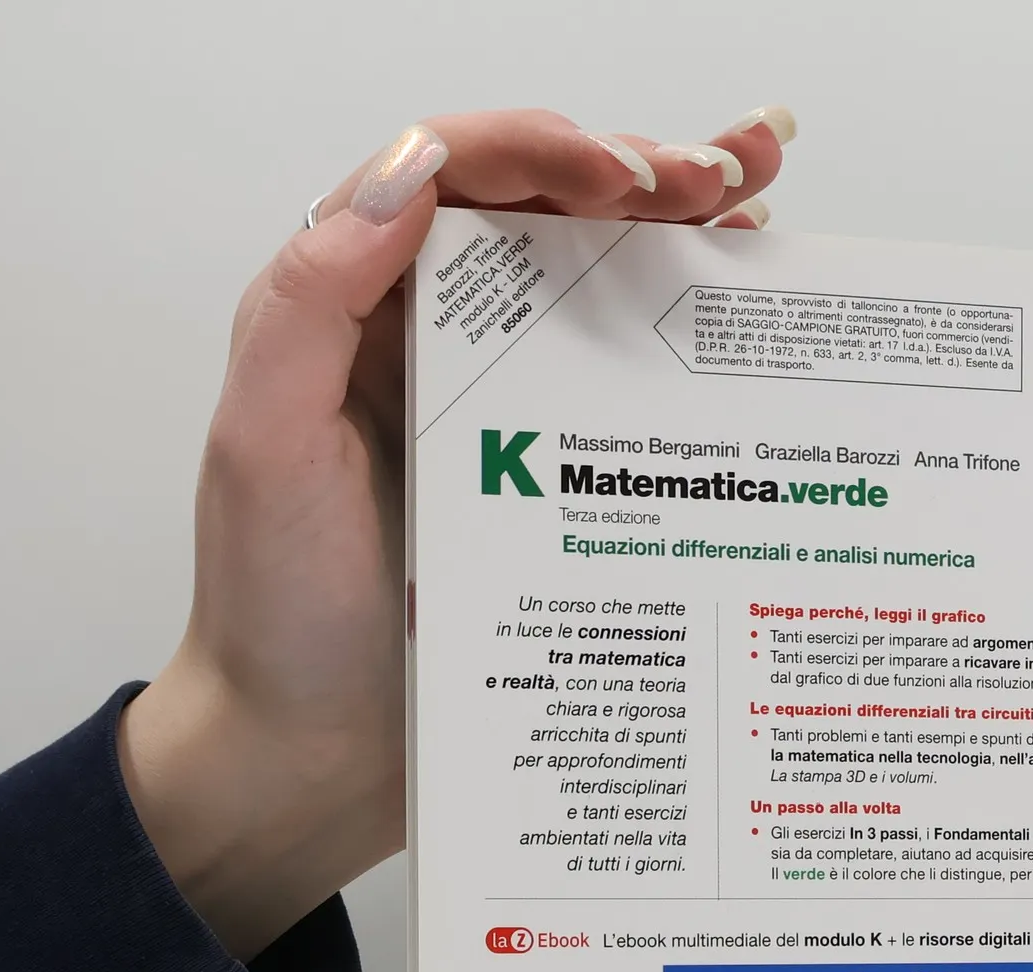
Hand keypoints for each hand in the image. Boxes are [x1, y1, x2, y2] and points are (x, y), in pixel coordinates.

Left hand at [118, 107, 791, 959]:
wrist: (310, 759)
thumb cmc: (278, 616)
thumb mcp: (268, 448)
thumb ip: (312, 302)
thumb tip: (404, 176)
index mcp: (362, 313)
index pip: (461, 180)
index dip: (550, 151)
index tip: (632, 178)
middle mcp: (439, 350)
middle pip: (549, 221)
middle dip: (646, 175)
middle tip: (732, 178)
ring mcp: (505, 421)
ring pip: (599, 297)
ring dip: (683, 244)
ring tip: (764, 211)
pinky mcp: (555, 494)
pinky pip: (627, 403)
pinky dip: (690, 360)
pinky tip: (747, 337)